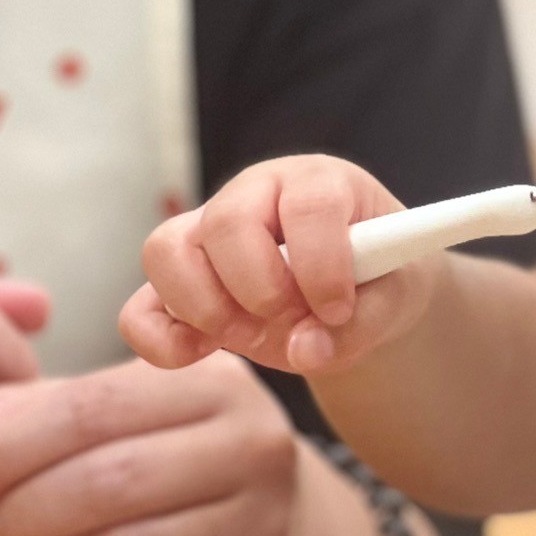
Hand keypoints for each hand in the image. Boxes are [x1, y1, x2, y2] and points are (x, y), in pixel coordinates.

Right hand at [122, 156, 429, 375]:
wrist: (358, 297)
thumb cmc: (380, 281)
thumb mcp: (396, 298)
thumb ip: (362, 323)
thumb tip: (305, 349)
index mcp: (320, 182)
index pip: (308, 204)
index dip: (320, 262)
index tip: (337, 309)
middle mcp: (255, 194)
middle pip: (226, 222)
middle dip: (259, 288)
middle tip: (292, 321)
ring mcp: (206, 232)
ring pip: (166, 251)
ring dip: (207, 309)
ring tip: (254, 337)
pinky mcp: (177, 281)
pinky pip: (139, 309)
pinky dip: (161, 341)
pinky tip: (201, 353)